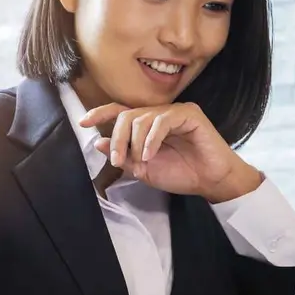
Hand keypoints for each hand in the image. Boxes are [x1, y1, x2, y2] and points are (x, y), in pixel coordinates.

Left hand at [79, 102, 261, 202]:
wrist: (211, 182)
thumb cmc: (182, 174)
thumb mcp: (144, 170)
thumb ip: (124, 156)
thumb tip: (99, 143)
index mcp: (148, 125)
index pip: (121, 112)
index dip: (101, 113)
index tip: (83, 122)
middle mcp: (159, 114)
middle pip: (128, 115)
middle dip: (119, 138)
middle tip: (119, 160)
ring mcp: (175, 112)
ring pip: (142, 117)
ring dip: (135, 142)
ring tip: (141, 161)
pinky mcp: (189, 114)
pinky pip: (162, 120)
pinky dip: (152, 138)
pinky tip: (150, 154)